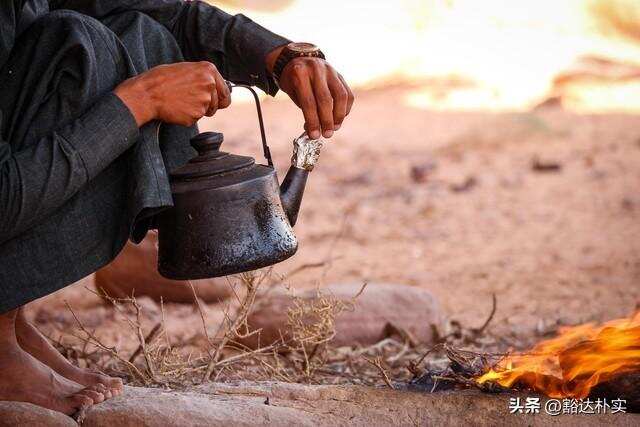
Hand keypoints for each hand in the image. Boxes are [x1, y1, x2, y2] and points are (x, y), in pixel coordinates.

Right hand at [114, 62, 230, 126]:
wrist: (147, 93)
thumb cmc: (161, 79)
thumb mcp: (186, 69)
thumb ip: (202, 77)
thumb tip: (214, 87)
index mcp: (208, 70)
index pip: (226, 92)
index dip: (221, 99)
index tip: (217, 102)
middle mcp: (210, 85)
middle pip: (218, 105)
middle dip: (210, 107)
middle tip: (193, 102)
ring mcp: (204, 101)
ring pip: (205, 112)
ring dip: (196, 110)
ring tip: (180, 101)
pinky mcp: (196, 115)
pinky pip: (195, 119)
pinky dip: (187, 116)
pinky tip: (176, 107)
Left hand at [268, 53, 353, 139]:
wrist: (299, 59)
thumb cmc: (294, 81)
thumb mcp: (293, 93)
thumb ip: (305, 110)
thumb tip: (315, 131)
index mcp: (300, 74)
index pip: (308, 102)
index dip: (312, 121)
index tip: (314, 135)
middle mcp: (316, 70)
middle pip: (325, 100)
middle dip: (327, 120)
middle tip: (327, 134)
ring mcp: (330, 70)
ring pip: (340, 96)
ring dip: (339, 115)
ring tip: (335, 127)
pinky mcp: (340, 74)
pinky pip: (348, 93)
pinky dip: (346, 108)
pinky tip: (340, 117)